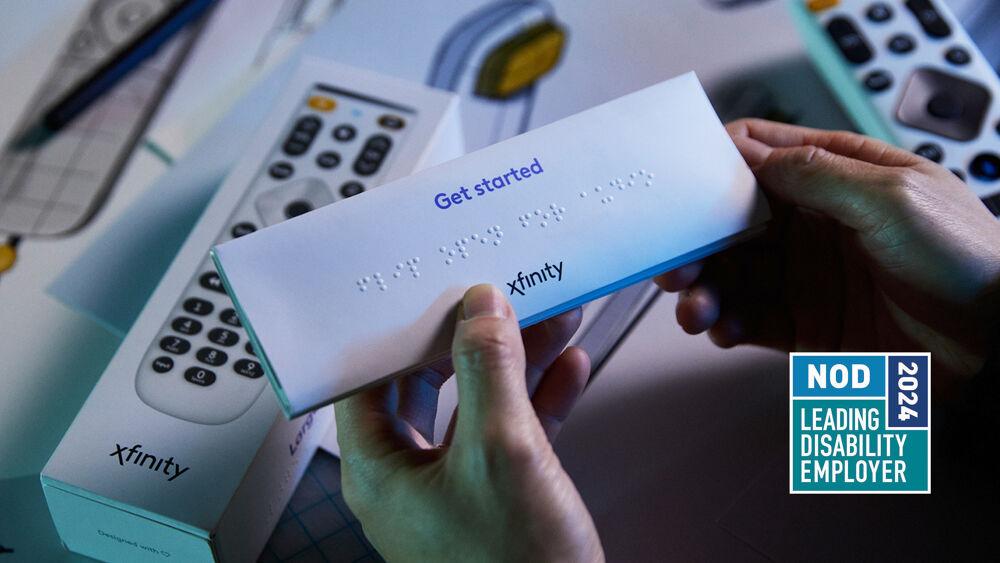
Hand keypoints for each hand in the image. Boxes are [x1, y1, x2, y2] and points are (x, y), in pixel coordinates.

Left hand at [336, 285, 602, 562]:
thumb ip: (489, 370)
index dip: (396, 328)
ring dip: (516, 360)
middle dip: (470, 337)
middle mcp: (410, 477)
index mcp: (380, 470)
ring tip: (548, 317)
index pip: (368, 377)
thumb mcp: (501, 451)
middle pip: (428, 382)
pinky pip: (513, 432)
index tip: (427, 290)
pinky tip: (566, 367)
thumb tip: (481, 309)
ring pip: (478, 403)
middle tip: (496, 296)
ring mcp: (457, 487)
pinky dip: (540, 397)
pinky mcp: (499, 497)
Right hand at [657, 119, 999, 381]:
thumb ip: (816, 175)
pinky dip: (727, 324)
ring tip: (695, 307)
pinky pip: (752, 320)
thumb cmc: (969, 259)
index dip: (715, 167)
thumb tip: (749, 152)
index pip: (761, 156)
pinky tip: (722, 328)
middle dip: (696, 241)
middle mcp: (817, 224)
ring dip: (704, 289)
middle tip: (673, 261)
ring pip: (735, 275)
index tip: (681, 189)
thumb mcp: (892, 198)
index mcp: (840, 177)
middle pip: (733, 223)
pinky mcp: (810, 324)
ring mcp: (810, 276)